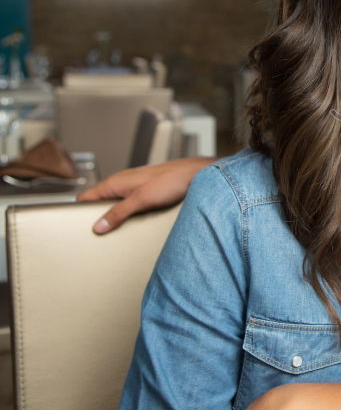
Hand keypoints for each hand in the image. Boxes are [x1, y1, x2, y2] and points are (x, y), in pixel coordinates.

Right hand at [78, 156, 214, 233]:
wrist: (195, 175)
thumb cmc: (172, 180)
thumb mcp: (142, 199)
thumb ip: (119, 212)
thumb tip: (99, 226)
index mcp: (115, 182)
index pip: (85, 197)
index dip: (77, 211)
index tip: (76, 227)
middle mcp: (122, 183)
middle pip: (99, 203)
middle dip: (96, 218)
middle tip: (97, 234)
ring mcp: (134, 187)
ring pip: (114, 205)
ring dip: (113, 217)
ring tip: (114, 231)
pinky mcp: (145, 192)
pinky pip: (129, 205)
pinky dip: (127, 215)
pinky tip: (133, 223)